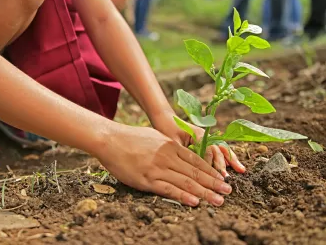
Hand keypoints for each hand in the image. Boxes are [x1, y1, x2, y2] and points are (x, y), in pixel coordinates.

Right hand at [96, 125, 232, 206]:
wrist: (110, 140)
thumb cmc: (131, 137)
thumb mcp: (155, 137)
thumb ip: (169, 146)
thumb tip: (181, 153)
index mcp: (171, 146)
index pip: (196, 161)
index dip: (211, 171)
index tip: (222, 179)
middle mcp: (168, 157)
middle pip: (195, 173)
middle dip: (213, 183)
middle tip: (228, 192)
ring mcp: (157, 168)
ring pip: (186, 182)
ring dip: (204, 192)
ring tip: (218, 200)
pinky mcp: (146, 179)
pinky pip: (168, 189)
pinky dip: (183, 196)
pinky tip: (195, 202)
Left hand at [150, 111, 245, 176]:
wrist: (165, 118)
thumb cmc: (166, 130)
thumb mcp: (172, 142)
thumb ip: (183, 152)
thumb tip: (190, 168)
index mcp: (198, 134)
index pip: (208, 150)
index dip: (211, 163)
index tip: (214, 175)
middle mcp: (205, 135)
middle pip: (218, 150)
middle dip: (223, 164)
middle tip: (226, 178)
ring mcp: (207, 138)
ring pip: (222, 149)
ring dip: (231, 160)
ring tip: (241, 170)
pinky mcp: (205, 141)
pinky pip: (218, 150)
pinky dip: (227, 157)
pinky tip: (234, 166)